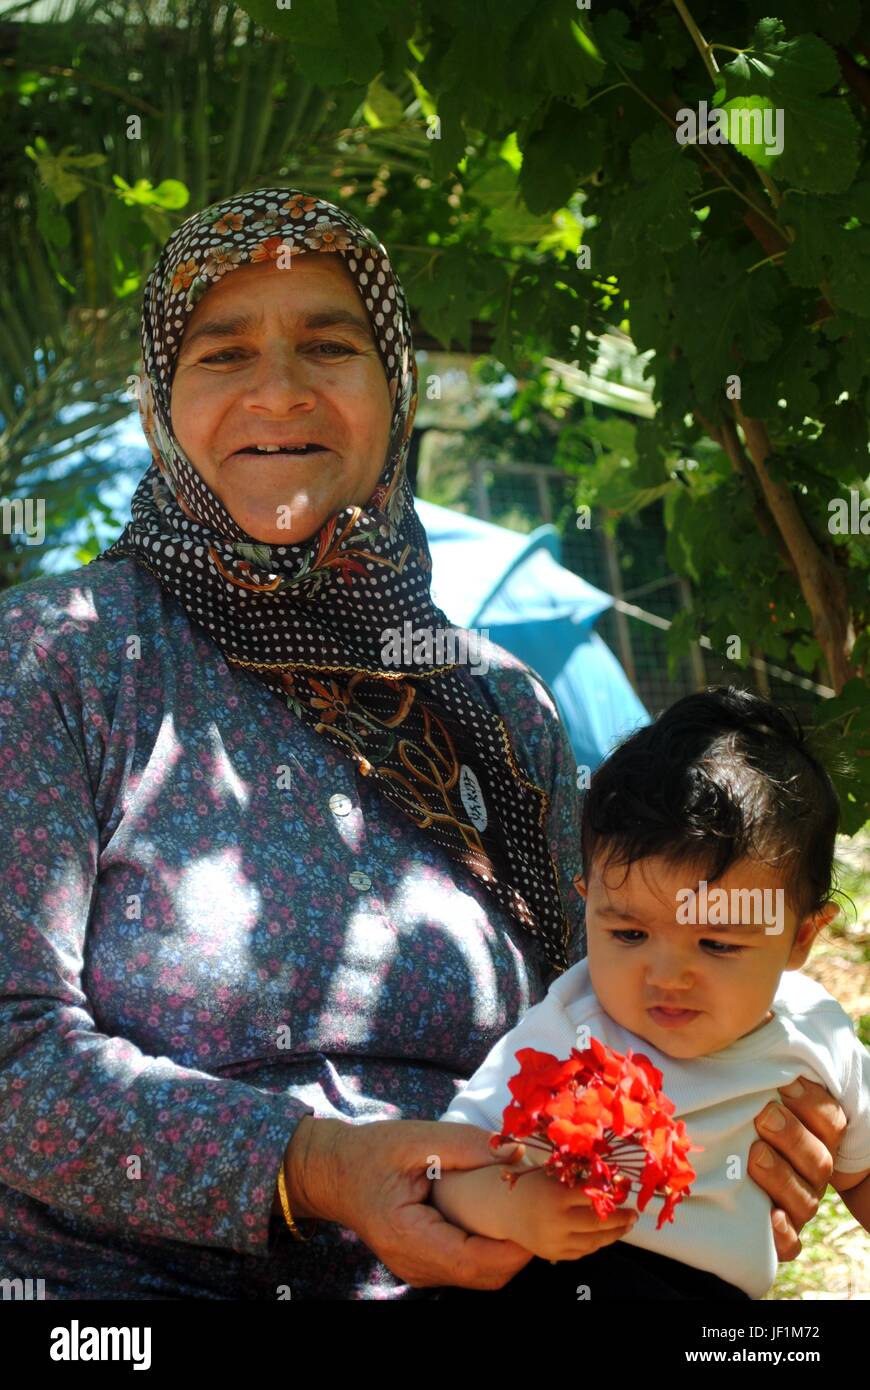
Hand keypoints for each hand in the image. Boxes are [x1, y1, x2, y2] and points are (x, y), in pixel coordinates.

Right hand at [282, 1116, 539, 1289]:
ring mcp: (418, 1270)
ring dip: (506, 1251)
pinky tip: (498, 1217)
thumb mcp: (418, 1138)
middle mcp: (414, 1265)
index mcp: (409, 1237)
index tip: (540, 1215)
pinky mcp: (422, 1264)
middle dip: (519, 1250)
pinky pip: (465, 1267)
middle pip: (483, 1276)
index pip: (475, 1262)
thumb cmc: (370, 1152)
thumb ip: (469, 1145)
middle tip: (540, 1210)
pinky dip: (488, 1248)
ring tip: (524, 1211)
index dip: (515, 1247)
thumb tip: (518, 1152)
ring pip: (478, 1276)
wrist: (332, 1172)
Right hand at [489, 1163, 638, 1262]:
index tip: (625, 1194)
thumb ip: (579, 1180)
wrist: (505, 1209)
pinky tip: (604, 1236)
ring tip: (625, 1227)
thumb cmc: (533, 1186)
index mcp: (557, 1196)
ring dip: (612, 1235)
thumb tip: (612, 1181)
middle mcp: (556, 1221)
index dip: (613, 1196)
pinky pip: (582, 1252)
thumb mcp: (554, 1175)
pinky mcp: (554, 1254)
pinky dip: (596, 1244)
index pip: (594, 1197)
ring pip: (593, 1242)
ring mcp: (555, 1240)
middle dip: (620, 1219)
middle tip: (633, 1215)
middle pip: (597, 1222)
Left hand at [749, 1076, 846, 1260]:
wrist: (731, 1164)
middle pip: (818, 1157)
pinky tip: (767, 1218)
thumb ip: (765, 1064)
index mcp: (816, 1133)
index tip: (783, 1083)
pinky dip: (782, 1233)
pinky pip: (791, 1242)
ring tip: (754, 1155)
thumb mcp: (759, 1089)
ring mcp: (799, 1202)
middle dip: (792, 1135)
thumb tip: (764, 1023)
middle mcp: (812, 1169)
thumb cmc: (745, 1113)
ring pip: (805, 1197)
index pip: (829, 1118)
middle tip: (763, 1117)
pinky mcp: (781, 1232)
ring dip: (781, 1176)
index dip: (811, 1102)